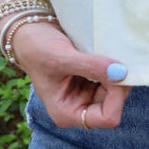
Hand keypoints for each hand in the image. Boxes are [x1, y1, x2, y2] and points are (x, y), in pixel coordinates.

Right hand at [8, 20, 129, 129]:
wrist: (28, 32)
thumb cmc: (36, 48)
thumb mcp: (61, 57)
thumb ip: (90, 67)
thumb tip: (121, 73)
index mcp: (67, 113)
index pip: (107, 117)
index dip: (116, 96)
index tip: (117, 70)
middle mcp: (78, 107)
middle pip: (115, 103)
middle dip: (119, 82)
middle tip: (118, 58)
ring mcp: (86, 93)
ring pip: (116, 89)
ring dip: (118, 72)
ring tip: (109, 53)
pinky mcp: (91, 79)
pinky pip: (113, 77)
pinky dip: (114, 66)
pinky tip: (108, 52)